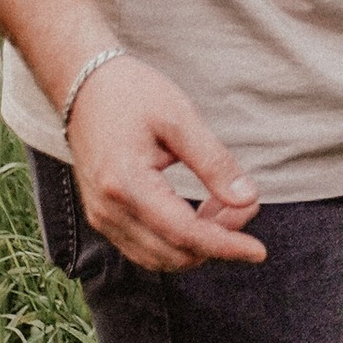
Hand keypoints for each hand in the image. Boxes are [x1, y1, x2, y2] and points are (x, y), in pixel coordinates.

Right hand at [66, 56, 265, 271]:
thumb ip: (214, 162)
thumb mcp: (180, 118)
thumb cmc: (131, 94)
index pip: (183, 233)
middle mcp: (108, 210)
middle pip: (173, 253)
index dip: (225, 245)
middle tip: (246, 205)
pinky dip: (178, 240)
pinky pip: (145, 247)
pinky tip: (201, 212)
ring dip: (199, 243)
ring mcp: (102, 217)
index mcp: (126, 184)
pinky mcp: (103, 216)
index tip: (259, 251)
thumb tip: (248, 199)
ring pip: (160, 257)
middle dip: (217, 240)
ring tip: (226, 205)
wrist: (83, 85)